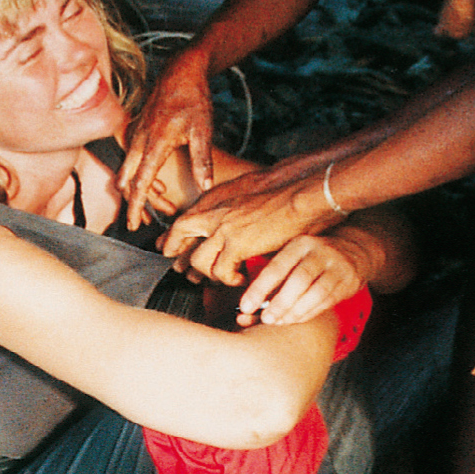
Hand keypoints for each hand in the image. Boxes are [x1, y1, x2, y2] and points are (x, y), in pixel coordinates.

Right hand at [119, 54, 213, 229]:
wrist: (180, 71)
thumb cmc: (193, 99)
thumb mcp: (202, 129)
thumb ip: (202, 159)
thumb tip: (205, 186)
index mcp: (154, 143)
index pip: (141, 182)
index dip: (136, 205)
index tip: (133, 224)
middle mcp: (139, 140)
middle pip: (126, 180)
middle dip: (133, 203)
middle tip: (142, 222)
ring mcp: (135, 134)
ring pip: (127, 170)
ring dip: (137, 189)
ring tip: (156, 203)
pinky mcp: (136, 131)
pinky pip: (130, 159)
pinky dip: (137, 175)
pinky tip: (156, 182)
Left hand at [163, 162, 332, 285]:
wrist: (304, 195)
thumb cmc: (290, 193)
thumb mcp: (254, 195)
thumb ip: (239, 208)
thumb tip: (239, 223)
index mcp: (221, 198)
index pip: (186, 216)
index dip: (174, 234)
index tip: (169, 246)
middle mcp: (217, 211)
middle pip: (181, 231)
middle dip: (177, 251)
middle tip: (181, 268)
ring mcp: (225, 228)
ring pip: (199, 259)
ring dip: (209, 274)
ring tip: (224, 278)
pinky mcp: (238, 245)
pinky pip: (222, 271)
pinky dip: (229, 280)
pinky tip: (241, 280)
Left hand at [236, 233, 373, 325]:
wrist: (353, 250)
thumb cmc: (310, 258)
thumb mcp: (293, 256)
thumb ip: (273, 278)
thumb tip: (247, 306)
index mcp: (300, 244)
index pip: (276, 267)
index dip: (259, 289)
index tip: (246, 307)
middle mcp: (320, 252)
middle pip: (299, 280)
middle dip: (280, 303)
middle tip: (266, 319)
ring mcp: (337, 267)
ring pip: (316, 293)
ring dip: (295, 311)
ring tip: (280, 322)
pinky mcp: (348, 282)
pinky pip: (327, 302)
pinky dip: (309, 313)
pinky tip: (295, 319)